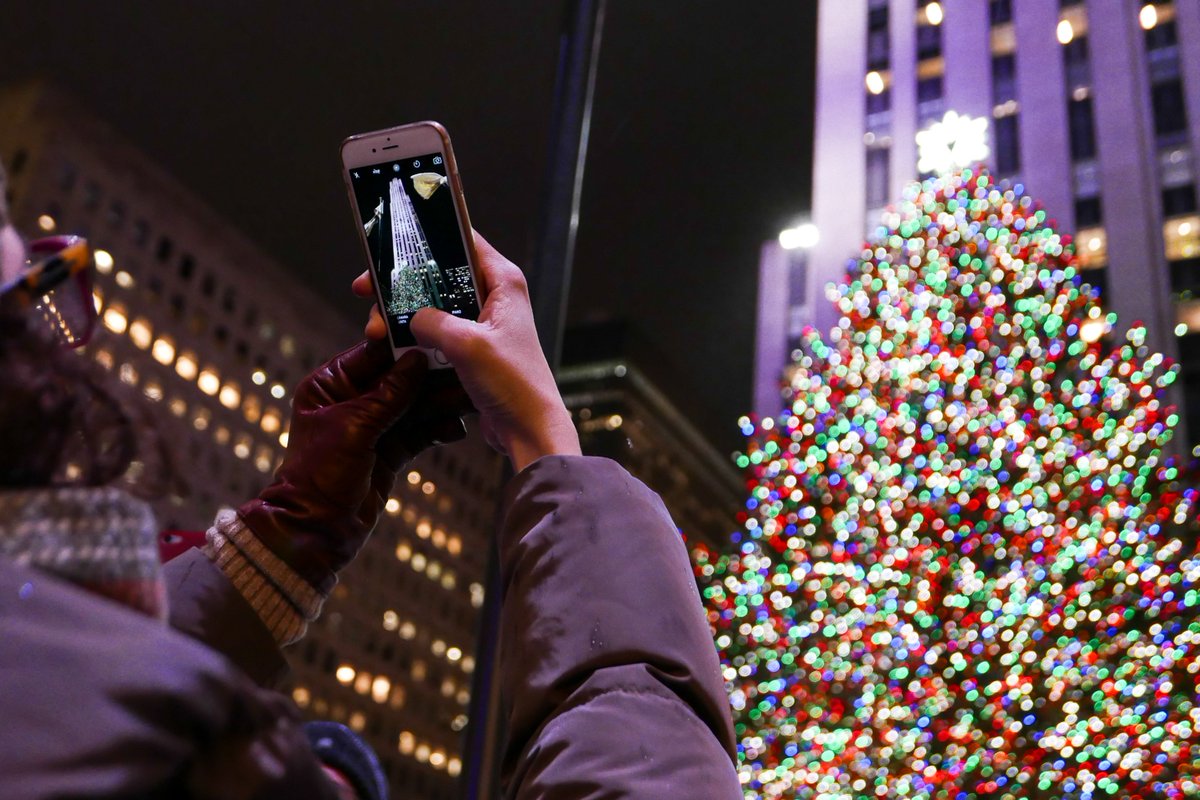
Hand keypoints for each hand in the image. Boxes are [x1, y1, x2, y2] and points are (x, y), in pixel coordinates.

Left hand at [238, 339, 462, 593]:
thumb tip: (417, 359)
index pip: (373, 354)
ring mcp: (371, 427)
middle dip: (431, 378)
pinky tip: (457, 429)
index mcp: (330, 385)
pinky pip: (418, 432)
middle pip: (399, 379)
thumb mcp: (355, 428)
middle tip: (464, 371)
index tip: (438, 336)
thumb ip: (389, 395)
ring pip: (413, 406)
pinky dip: (437, 430)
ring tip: (470, 400)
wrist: (316, 532)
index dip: (404, 346)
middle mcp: (350, 401)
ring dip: (440, 404)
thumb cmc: (319, 476)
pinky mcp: (388, 451)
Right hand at [351, 232, 579, 471]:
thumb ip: (431, 321)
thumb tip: (409, 317)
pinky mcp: (473, 351)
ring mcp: (482, 325)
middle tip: (369, 295)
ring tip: (377, 332)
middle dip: (401, 287)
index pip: (462, 240)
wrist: (529, 430)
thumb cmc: (514, 385)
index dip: (424, 240)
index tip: (389, 247)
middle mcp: (494, 298)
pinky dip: (414, 340)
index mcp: (502, 282)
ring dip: (403, 318)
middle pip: (438, 276)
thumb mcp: (466, 344)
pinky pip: (436, 336)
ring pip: (433, 308)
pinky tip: (392, 347)